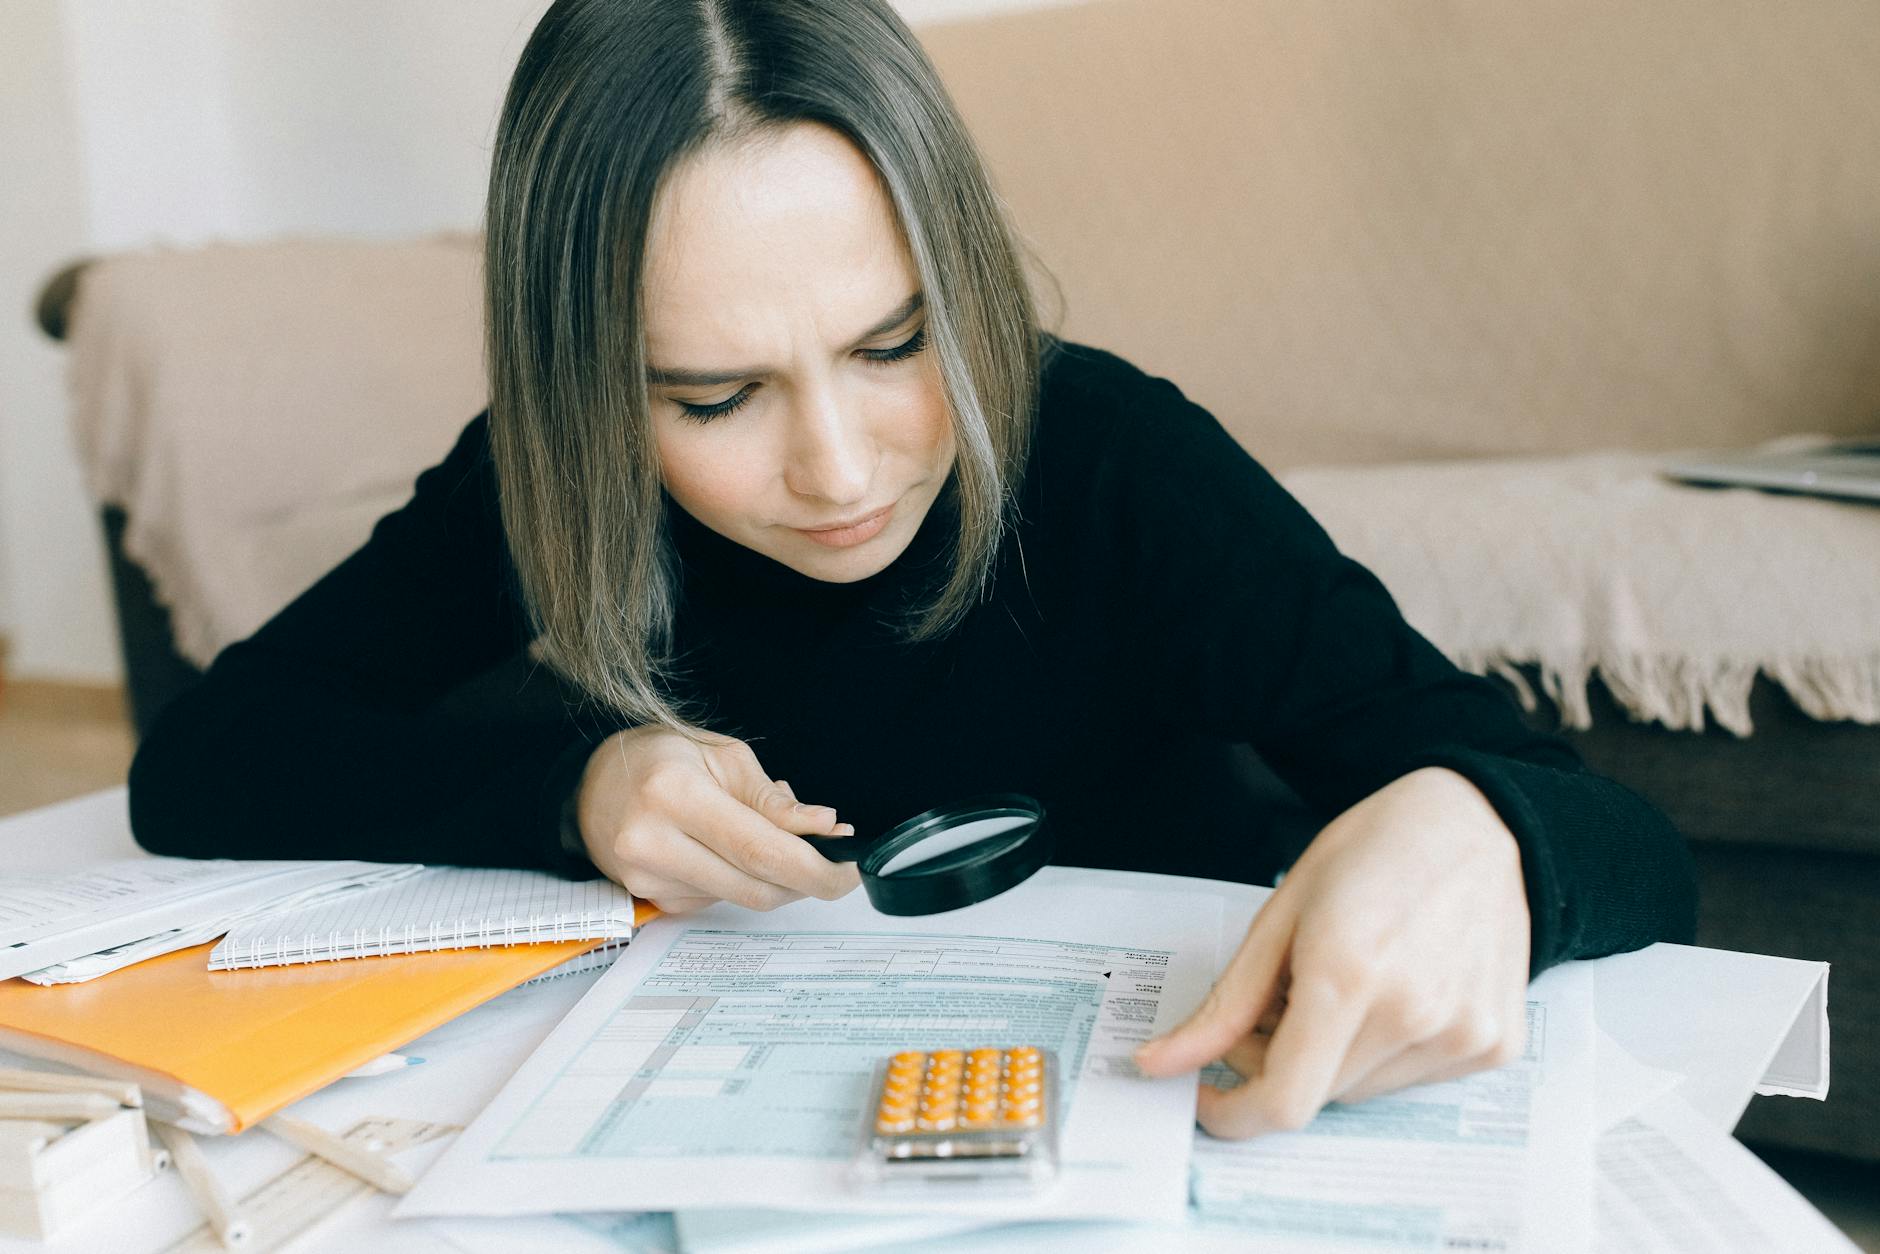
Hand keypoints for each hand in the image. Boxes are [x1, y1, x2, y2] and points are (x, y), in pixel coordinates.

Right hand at [574, 726, 861, 912]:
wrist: (589, 783)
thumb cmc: (658, 758)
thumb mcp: (722, 757)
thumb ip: (773, 800)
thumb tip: (824, 827)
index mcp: (673, 794)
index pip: (758, 849)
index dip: (813, 867)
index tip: (848, 868)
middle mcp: (652, 842)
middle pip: (755, 886)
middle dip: (805, 881)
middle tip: (835, 864)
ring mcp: (647, 878)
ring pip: (741, 899)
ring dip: (774, 879)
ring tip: (772, 838)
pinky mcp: (651, 899)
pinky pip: (718, 901)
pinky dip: (740, 881)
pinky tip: (729, 851)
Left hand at [1134, 767, 1530, 1137]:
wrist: (1476, 824)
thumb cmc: (1373, 852)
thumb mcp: (1282, 913)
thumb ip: (1226, 1003)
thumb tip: (1161, 1063)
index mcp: (1349, 972)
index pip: (1284, 1100)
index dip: (1234, 1114)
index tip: (1207, 1096)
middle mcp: (1414, 1013)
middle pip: (1315, 1094)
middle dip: (1274, 1065)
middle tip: (1270, 1008)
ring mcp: (1463, 1034)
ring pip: (1361, 1091)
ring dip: (1330, 1059)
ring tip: (1335, 989)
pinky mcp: (1496, 1044)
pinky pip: (1411, 1079)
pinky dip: (1382, 1052)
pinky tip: (1389, 992)